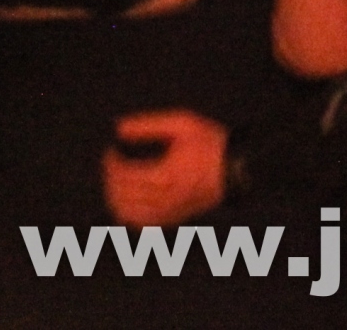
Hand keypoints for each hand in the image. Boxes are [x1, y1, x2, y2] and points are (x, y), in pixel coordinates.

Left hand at [104, 110, 227, 227]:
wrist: (236, 169)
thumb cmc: (210, 143)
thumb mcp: (184, 124)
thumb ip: (149, 124)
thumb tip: (117, 128)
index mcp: (166, 175)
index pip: (124, 174)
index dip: (111, 163)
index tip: (110, 151)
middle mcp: (165, 198)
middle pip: (122, 194)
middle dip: (110, 178)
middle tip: (111, 164)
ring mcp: (168, 212)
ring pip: (127, 213)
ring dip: (114, 198)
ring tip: (115, 182)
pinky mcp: (172, 219)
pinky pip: (140, 223)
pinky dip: (127, 214)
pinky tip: (126, 201)